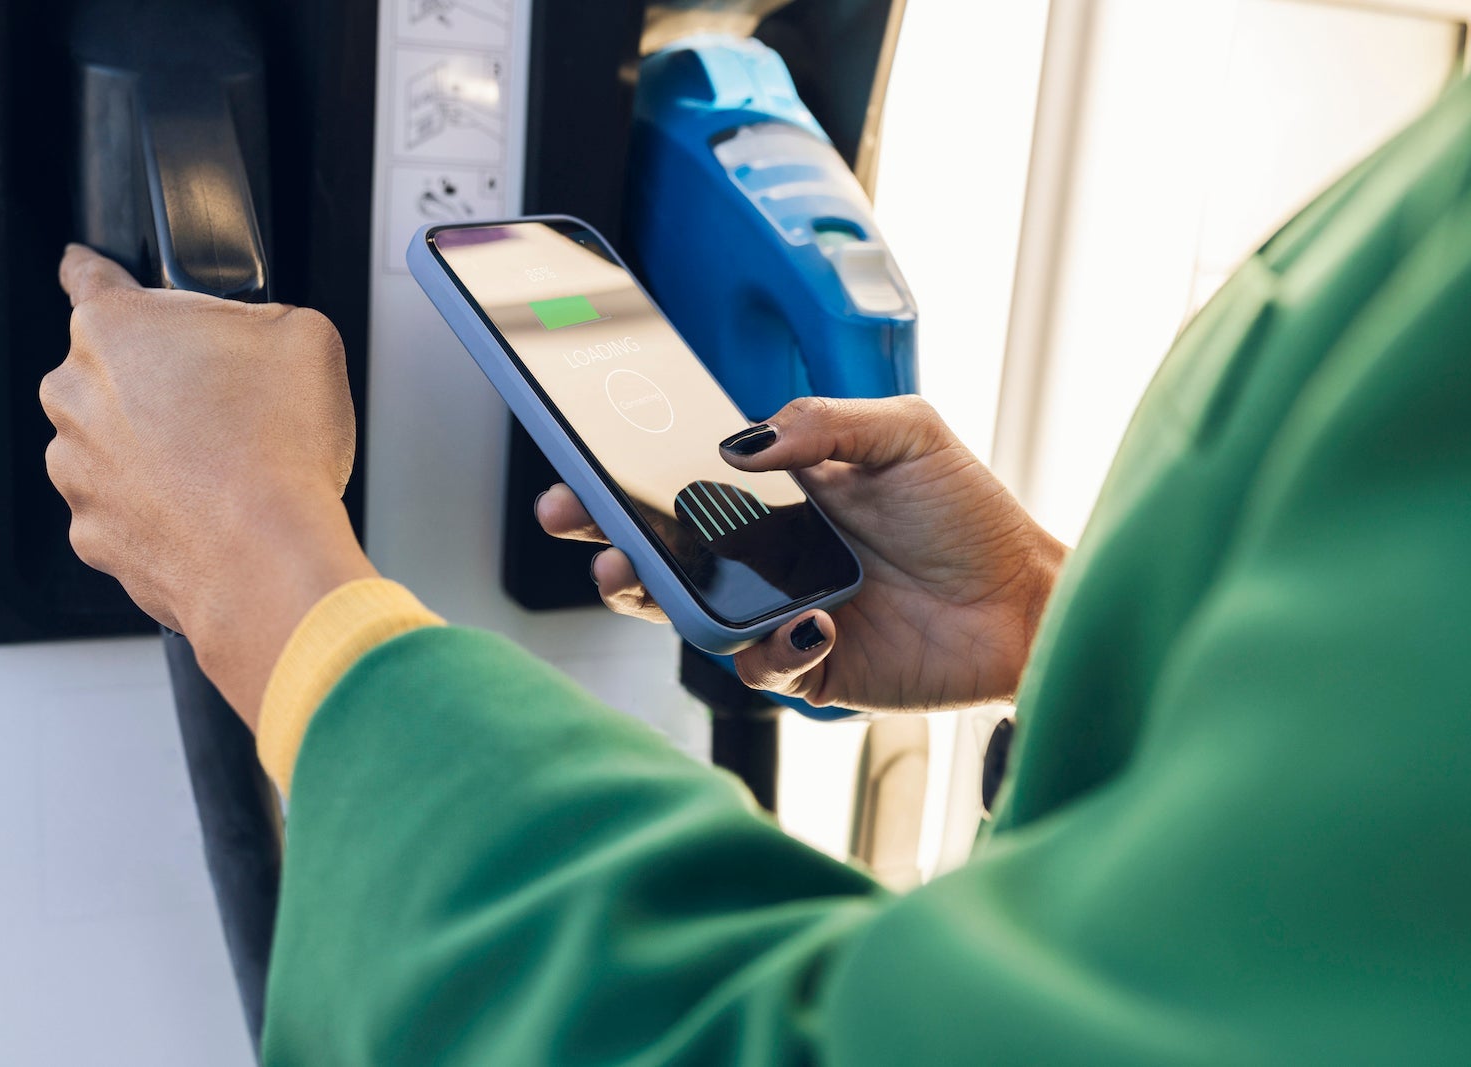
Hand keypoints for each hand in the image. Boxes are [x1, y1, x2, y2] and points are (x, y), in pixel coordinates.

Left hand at [40, 245, 375, 723]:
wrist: (269, 560)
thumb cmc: (280, 453)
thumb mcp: (307, 336)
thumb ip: (267, 318)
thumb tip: (261, 340)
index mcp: (115, 328)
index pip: (87, 275)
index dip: (98, 271)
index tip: (91, 272)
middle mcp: (77, 395)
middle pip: (111, 370)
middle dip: (161, 381)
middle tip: (229, 405)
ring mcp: (77, 471)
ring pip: (114, 444)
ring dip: (158, 449)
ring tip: (229, 466)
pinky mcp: (93, 535)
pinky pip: (124, 509)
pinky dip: (161, 510)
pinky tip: (211, 511)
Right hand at [537, 396, 1065, 711]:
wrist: (1025, 603)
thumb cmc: (971, 516)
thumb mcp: (905, 435)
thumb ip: (823, 424)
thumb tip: (743, 440)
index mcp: (778, 495)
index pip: (684, 482)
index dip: (627, 476)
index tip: (583, 464)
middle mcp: (766, 556)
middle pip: (663, 550)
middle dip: (606, 533)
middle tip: (573, 518)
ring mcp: (778, 613)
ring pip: (689, 612)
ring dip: (653, 593)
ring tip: (635, 573)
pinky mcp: (806, 670)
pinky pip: (756, 666)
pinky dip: (768, 647)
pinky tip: (810, 623)